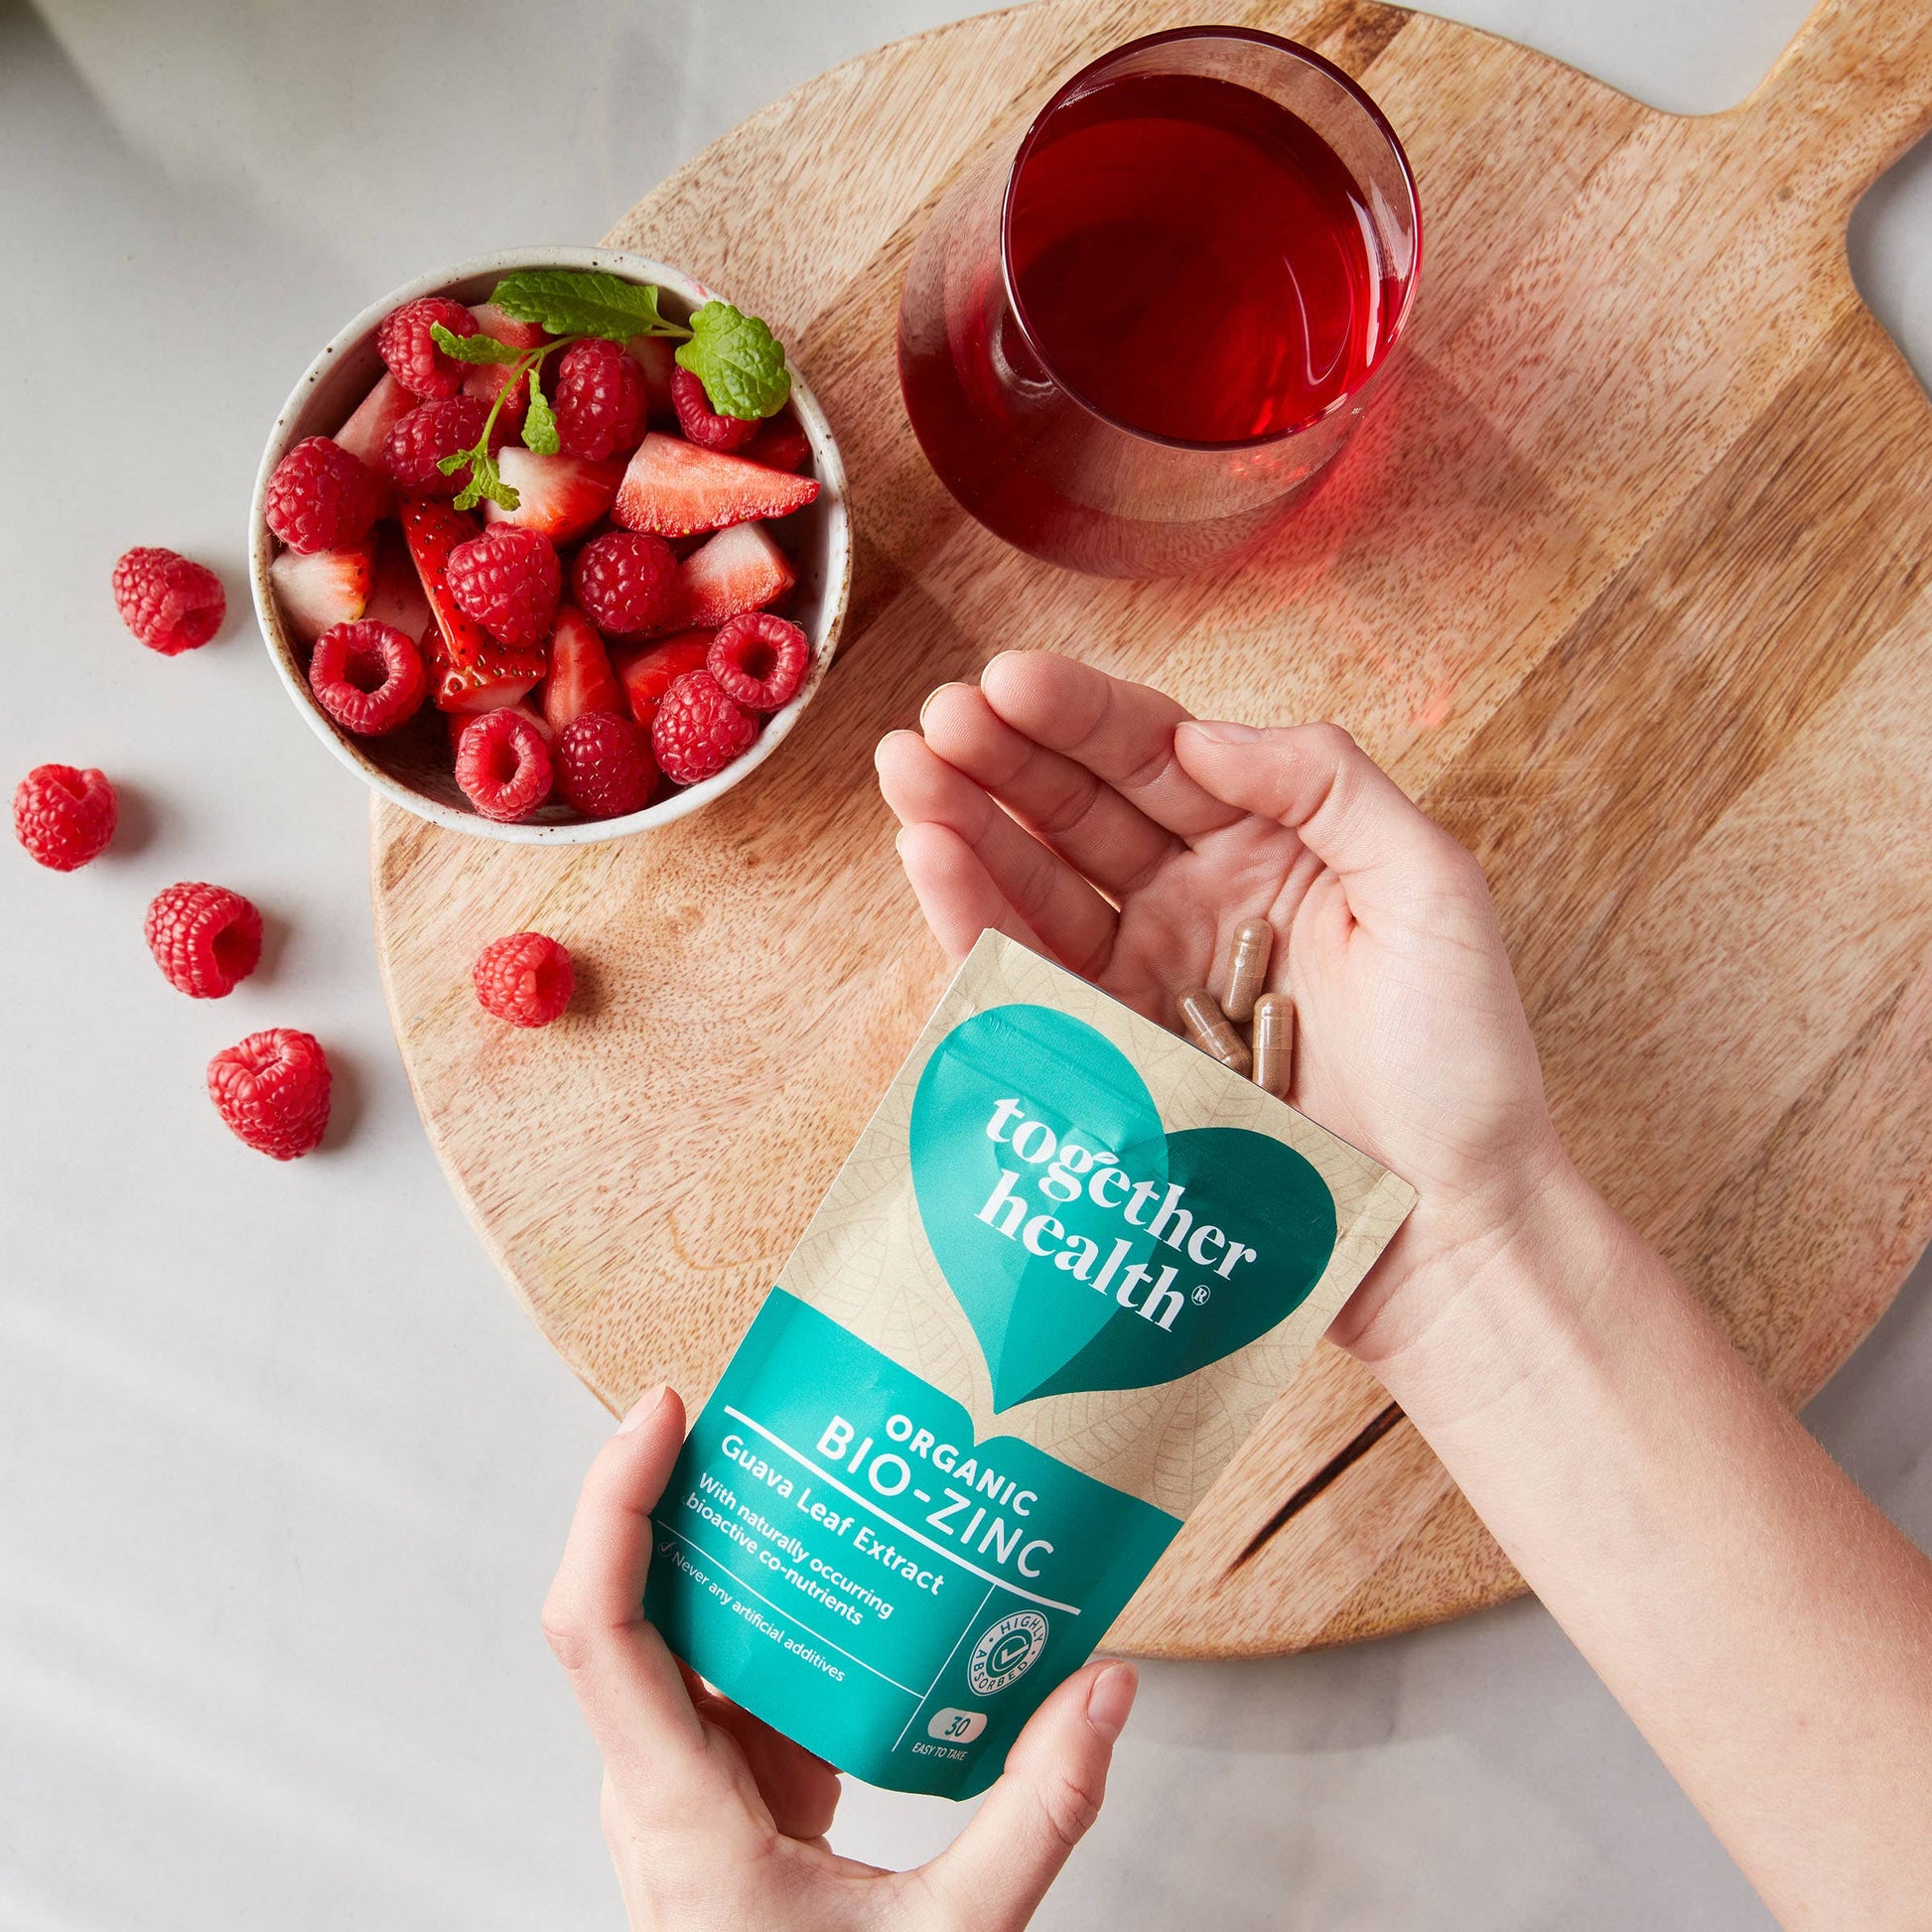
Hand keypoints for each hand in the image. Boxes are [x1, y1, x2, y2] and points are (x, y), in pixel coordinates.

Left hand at [543, 1386, 1137, 1931]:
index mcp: (681, 1815)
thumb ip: (1040, 1813)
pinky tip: (843, 1579)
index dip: (611, 1507)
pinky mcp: (720, 1802)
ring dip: (728, 1550)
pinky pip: (728, 1683)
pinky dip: (774, 1618)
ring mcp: (681, 1797)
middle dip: (678, 1491)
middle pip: (628, 1608)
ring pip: (677, 1641)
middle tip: (756, 1401)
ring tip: (805, 1460)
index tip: (662, 1412)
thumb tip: (1110, 1686)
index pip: (599, 1631)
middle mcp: (656, 1792)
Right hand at [874, 650, 1570, 1357]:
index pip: (1158, 756)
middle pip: (1080, 808)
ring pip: (1038, 883)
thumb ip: (1327, 783)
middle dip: (1003, 757)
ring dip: (966, 823)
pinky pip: (1029, 974)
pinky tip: (932, 858)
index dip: (1082, 715)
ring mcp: (1146, 979)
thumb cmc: (1460, 1060)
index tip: (1011, 678)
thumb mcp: (1430, 887)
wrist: (1445, 1222)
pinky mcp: (1111, 1055)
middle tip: (938, 718)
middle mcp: (1196, 900)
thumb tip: (1200, 735)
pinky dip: (974, 918)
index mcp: (1271, 844)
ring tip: (905, 770)